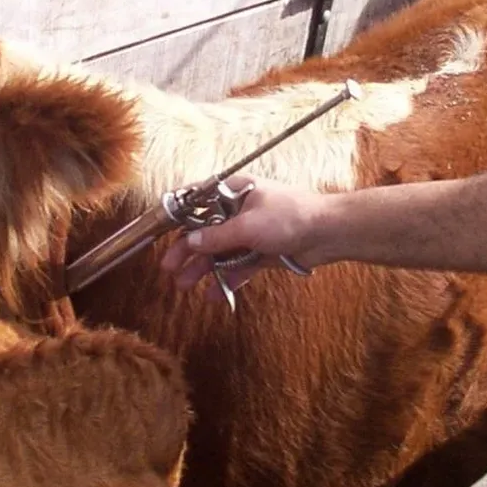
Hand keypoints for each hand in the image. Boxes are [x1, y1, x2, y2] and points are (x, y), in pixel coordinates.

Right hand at [160, 175, 323, 300]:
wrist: (329, 233)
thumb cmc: (291, 216)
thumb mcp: (248, 226)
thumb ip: (217, 236)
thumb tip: (189, 242)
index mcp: (232, 191)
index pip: (196, 200)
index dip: (176, 215)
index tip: (158, 230)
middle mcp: (237, 210)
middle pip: (204, 231)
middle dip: (186, 251)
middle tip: (168, 268)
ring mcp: (249, 232)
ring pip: (218, 252)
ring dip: (202, 268)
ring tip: (184, 286)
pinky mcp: (260, 252)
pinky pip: (237, 267)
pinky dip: (226, 280)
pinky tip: (213, 295)